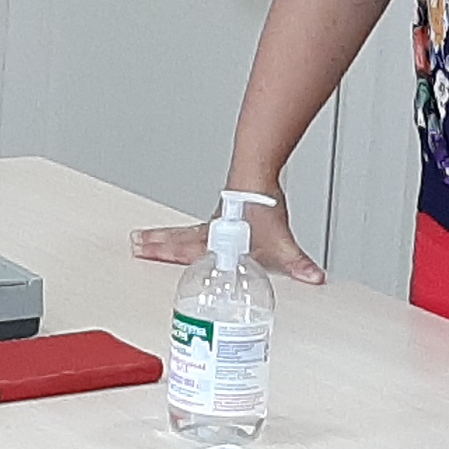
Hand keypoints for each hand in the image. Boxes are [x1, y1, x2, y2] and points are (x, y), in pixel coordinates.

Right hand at [130, 194, 326, 283]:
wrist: (258, 171)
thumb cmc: (260, 204)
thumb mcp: (279, 240)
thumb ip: (296, 261)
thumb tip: (313, 277)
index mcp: (215, 241)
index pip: (185, 253)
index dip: (165, 256)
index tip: (143, 257)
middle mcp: (209, 230)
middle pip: (177, 240)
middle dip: (155, 244)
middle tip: (136, 245)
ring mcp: (214, 219)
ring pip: (183, 230)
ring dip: (164, 235)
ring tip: (145, 238)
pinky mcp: (222, 211)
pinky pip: (198, 225)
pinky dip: (186, 230)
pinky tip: (189, 232)